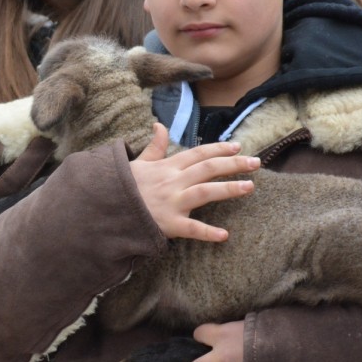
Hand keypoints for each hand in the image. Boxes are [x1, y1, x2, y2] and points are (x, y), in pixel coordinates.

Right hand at [129, 123, 258, 241]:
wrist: (104, 207)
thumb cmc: (122, 187)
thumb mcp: (138, 163)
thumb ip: (154, 146)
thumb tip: (159, 125)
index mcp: (166, 167)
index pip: (198, 154)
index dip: (219, 149)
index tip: (238, 146)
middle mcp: (172, 182)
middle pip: (208, 168)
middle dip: (233, 164)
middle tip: (256, 163)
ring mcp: (171, 202)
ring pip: (205, 192)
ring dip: (229, 188)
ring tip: (250, 187)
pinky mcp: (167, 223)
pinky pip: (191, 229)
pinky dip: (207, 232)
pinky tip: (224, 235)